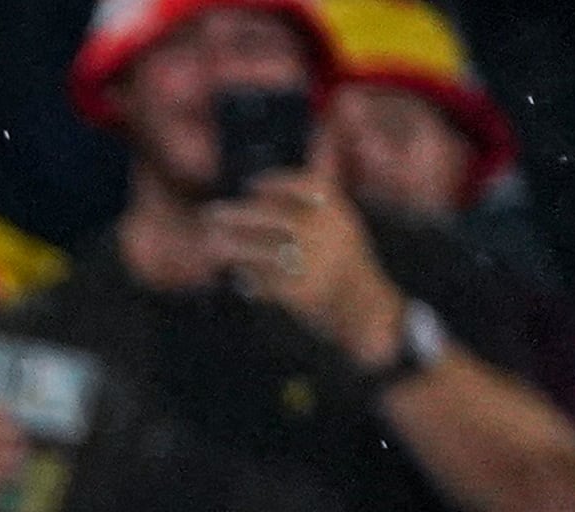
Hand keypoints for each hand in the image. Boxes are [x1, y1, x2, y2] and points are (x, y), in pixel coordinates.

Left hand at [206, 167, 399, 363]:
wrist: (364, 308)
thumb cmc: (345, 260)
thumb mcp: (343, 219)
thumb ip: (328, 183)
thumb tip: (321, 138)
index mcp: (338, 214)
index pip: (308, 186)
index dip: (278, 181)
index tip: (250, 183)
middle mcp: (328, 235)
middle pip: (277, 217)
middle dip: (240, 213)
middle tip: (210, 212)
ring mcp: (315, 264)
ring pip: (266, 250)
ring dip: (235, 246)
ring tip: (212, 244)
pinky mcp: (302, 293)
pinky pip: (266, 282)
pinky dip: (250, 280)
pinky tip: (239, 278)